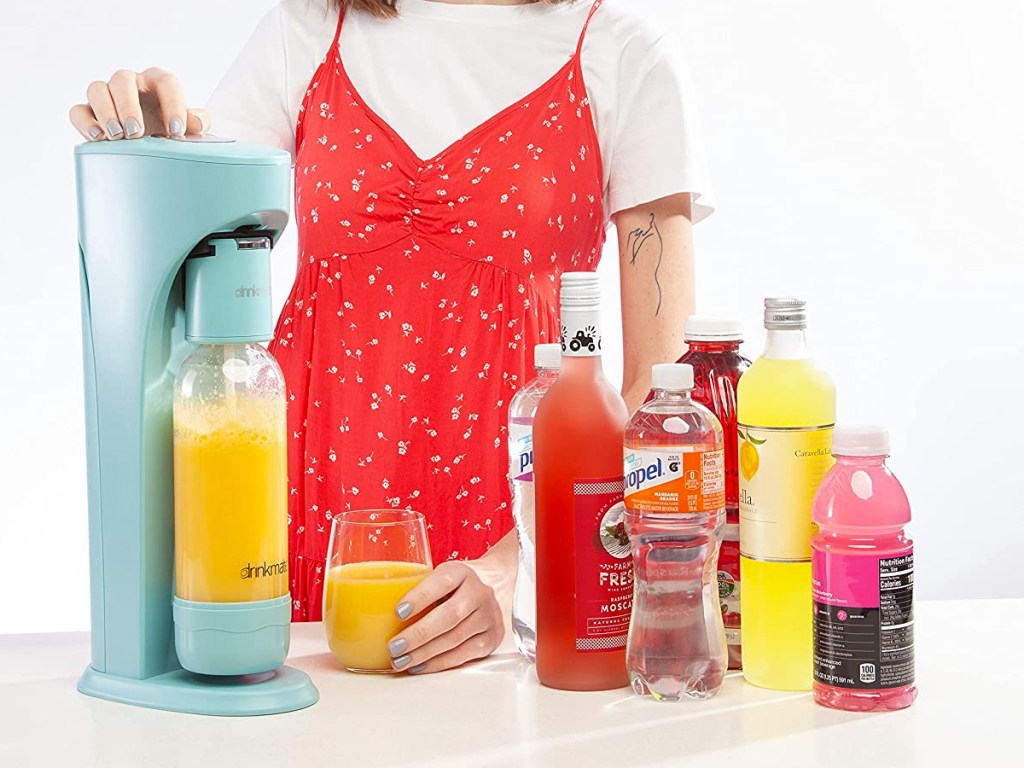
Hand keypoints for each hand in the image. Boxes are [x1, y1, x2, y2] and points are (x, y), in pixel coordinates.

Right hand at [69, 68, 208, 141]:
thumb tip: (197, 124)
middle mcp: (130, 84)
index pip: (166, 82)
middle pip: (121, 79)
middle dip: (128, 106)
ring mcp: (107, 96)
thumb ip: (196, 122)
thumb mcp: (188, 128)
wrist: (151, 145)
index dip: (172, 103)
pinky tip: (98, 138)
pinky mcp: (89, 112)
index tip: (176, 130)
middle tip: (136, 132)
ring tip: (117, 136)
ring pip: (96, 89)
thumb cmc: (170, 130)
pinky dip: (85, 123)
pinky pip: (78, 111)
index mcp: (158, 83)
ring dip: (105, 112)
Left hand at [387, 562, 504, 674]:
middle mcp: (479, 592)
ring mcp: (488, 616)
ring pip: (454, 639)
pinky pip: (462, 655)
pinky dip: (438, 663)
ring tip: (400, 661)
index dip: (420, 597)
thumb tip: (372, 607)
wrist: (496, 586)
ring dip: (424, 653)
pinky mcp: (491, 638)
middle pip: (449, 616)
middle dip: (419, 634)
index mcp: (461, 572)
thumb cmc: (455, 584)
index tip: (398, 612)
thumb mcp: (440, 576)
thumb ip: (417, 586)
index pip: (441, 582)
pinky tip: (419, 666)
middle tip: (394, 647)